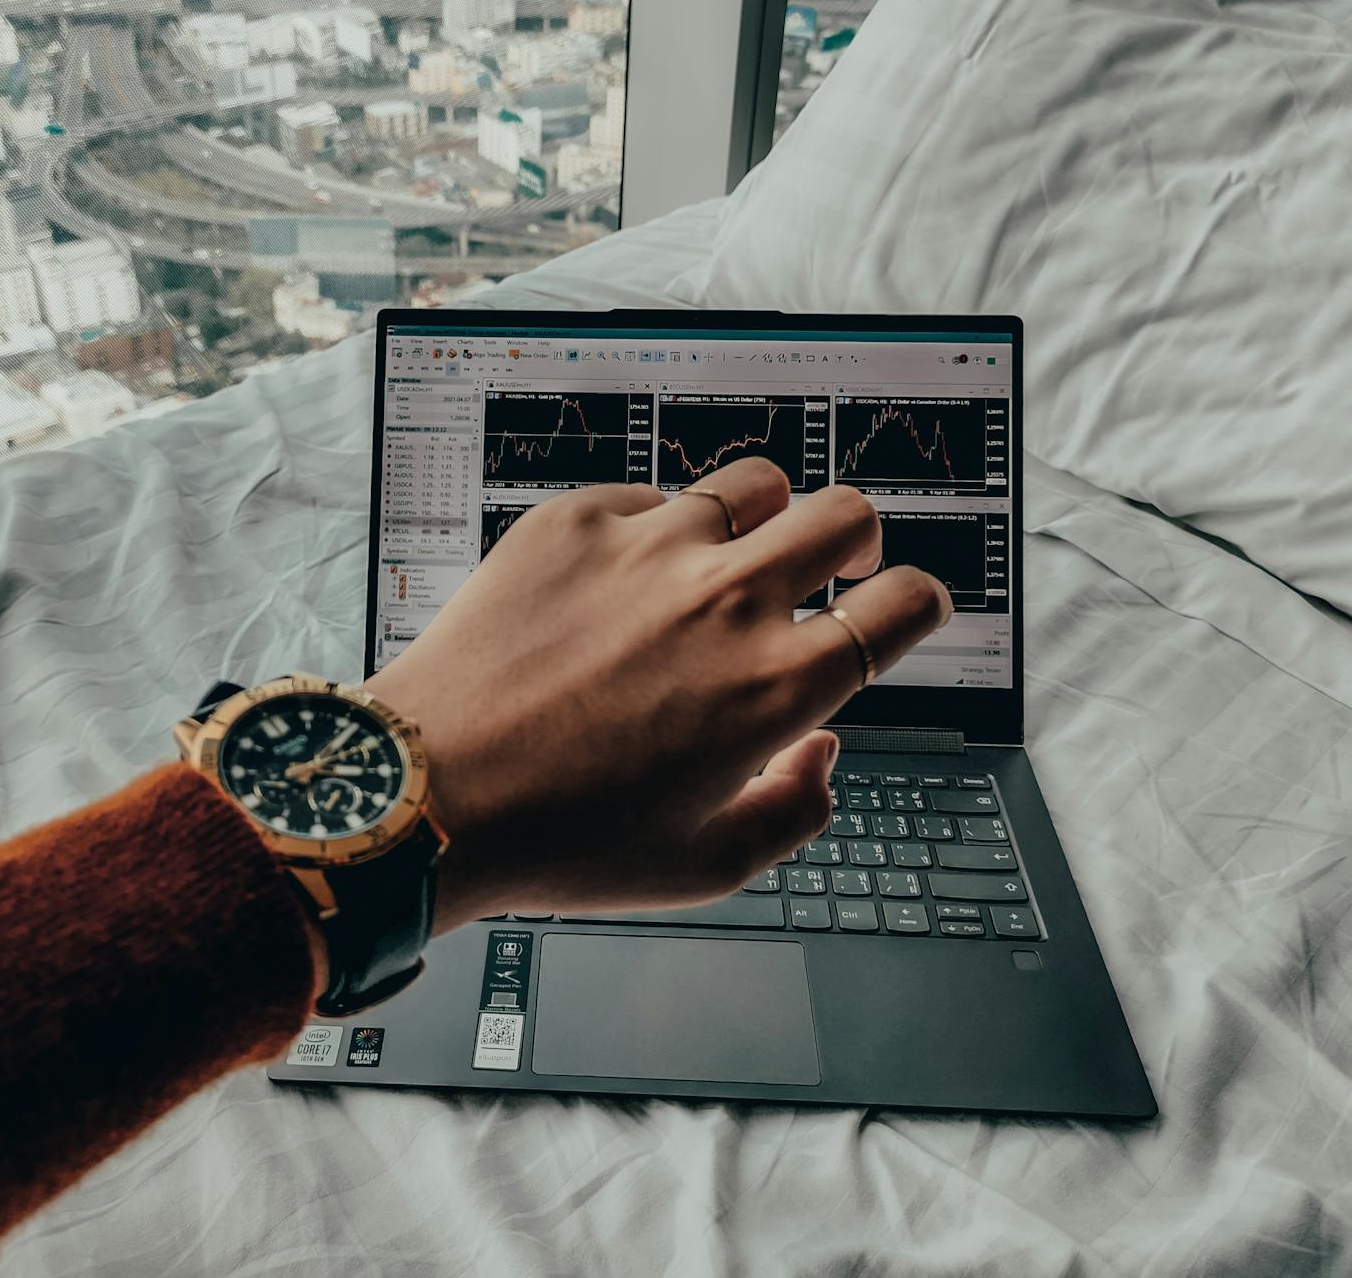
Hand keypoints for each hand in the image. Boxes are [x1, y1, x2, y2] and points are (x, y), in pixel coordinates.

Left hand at [364, 458, 952, 934]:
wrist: (431, 793)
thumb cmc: (561, 839)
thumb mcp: (707, 868)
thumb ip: (797, 810)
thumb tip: (822, 753)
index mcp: (775, 686)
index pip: (903, 605)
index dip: (920, 603)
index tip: (905, 607)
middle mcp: (726, 601)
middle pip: (846, 515)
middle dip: (857, 541)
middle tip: (834, 564)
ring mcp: (649, 547)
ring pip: (756, 482)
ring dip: (767, 517)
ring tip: (735, 552)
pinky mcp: (576, 520)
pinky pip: (649, 496)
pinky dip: (657, 529)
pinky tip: (626, 574)